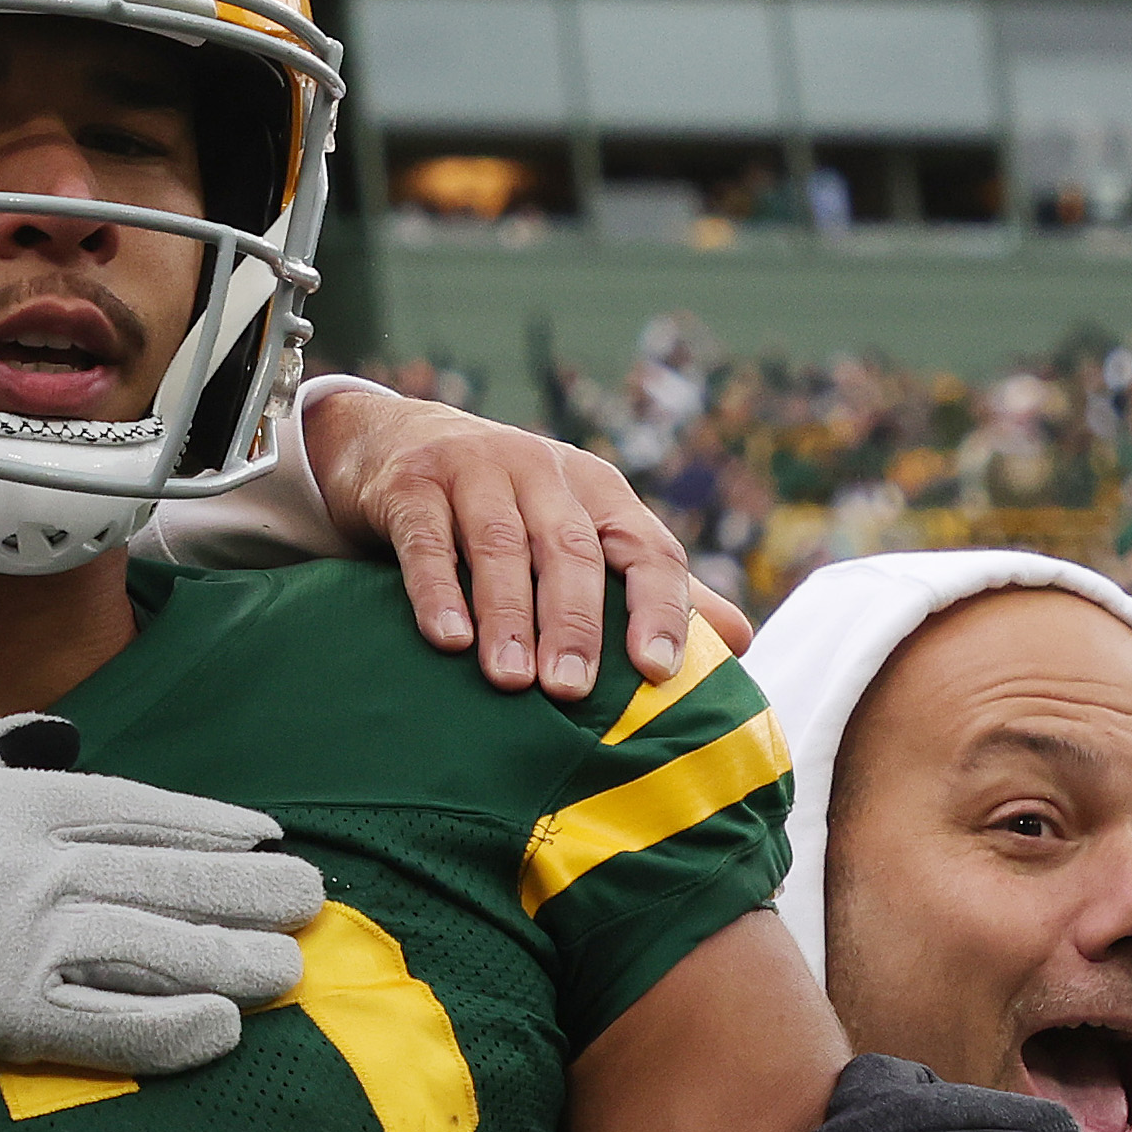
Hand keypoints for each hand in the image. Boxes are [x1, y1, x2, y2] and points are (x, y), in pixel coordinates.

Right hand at [0, 715, 323, 1091]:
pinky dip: (169, 1030)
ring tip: (291, 967)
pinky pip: (108, 1026)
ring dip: (232, 958)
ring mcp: (27, 942)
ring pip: (157, 947)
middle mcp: (38, 867)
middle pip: (168, 875)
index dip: (209, 823)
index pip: (137, 809)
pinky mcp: (6, 1017)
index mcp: (11, 801)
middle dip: (247, 887)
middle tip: (314, 898)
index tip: (265, 832)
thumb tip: (46, 736)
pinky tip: (221, 1032)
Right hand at [307, 383, 744, 702]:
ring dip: (507, 615)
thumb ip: (649, 586)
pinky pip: (427, 539)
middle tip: (572, 690)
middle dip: (576, 622)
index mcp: (598, 489)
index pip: (645, 548)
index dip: (659, 608)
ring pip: (500, 544)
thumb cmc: (504, 508)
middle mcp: (543, 470)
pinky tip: (448, 641)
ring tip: (511, 680)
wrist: (392, 440)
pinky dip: (437, 590)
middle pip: (572, 548)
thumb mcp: (578, 531)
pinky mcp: (410, 483)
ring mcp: (474, 469)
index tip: (659, 672)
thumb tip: (739, 643)